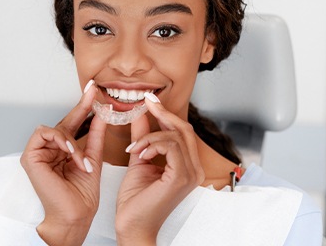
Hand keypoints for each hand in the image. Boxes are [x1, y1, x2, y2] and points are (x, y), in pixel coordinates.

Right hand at [20, 81, 106, 245]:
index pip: (74, 124)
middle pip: (64, 122)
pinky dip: (60, 140)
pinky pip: (44, 133)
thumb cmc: (82, 194)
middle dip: (81, 107)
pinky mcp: (30, 157)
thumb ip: (95, 135)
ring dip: (71, 140)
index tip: (94, 90)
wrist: (76, 215)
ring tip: (80, 158)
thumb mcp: (93, 157)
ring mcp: (38, 153)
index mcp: (63, 151)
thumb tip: (102, 113)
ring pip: (55, 128)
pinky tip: (70, 152)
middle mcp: (50, 150)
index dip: (84, 107)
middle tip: (93, 92)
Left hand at [115, 96, 204, 244]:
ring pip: (175, 136)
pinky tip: (139, 153)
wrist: (132, 226)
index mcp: (187, 166)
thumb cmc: (135, 202)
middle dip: (162, 113)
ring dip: (149, 136)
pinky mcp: (180, 178)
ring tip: (134, 148)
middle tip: (145, 102)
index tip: (149, 100)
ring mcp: (190, 174)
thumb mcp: (139, 160)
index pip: (182, 132)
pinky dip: (152, 144)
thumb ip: (143, 138)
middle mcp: (193, 170)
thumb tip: (141, 115)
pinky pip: (170, 146)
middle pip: (184, 129)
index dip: (166, 113)